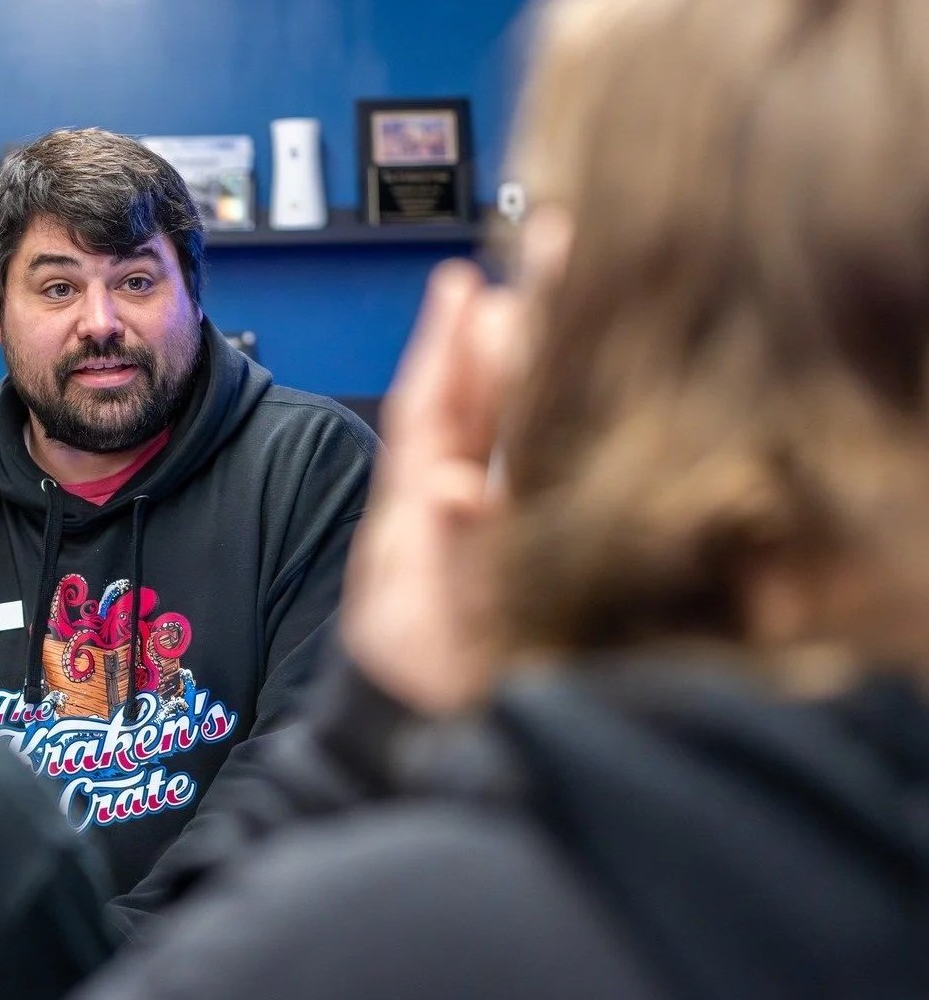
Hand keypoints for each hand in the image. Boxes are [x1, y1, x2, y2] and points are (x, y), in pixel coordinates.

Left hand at [341, 259, 520, 715]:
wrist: (425, 739)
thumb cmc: (414, 685)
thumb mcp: (419, 626)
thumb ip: (442, 558)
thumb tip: (456, 486)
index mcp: (410, 518)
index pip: (427, 418)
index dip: (446, 352)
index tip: (461, 286)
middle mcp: (446, 508)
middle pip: (472, 408)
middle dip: (497, 336)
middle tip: (536, 259)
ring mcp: (482, 524)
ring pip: (504, 432)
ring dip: (526, 367)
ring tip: (553, 301)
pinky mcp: (521, 543)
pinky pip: (537, 472)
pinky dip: (557, 428)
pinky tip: (589, 393)